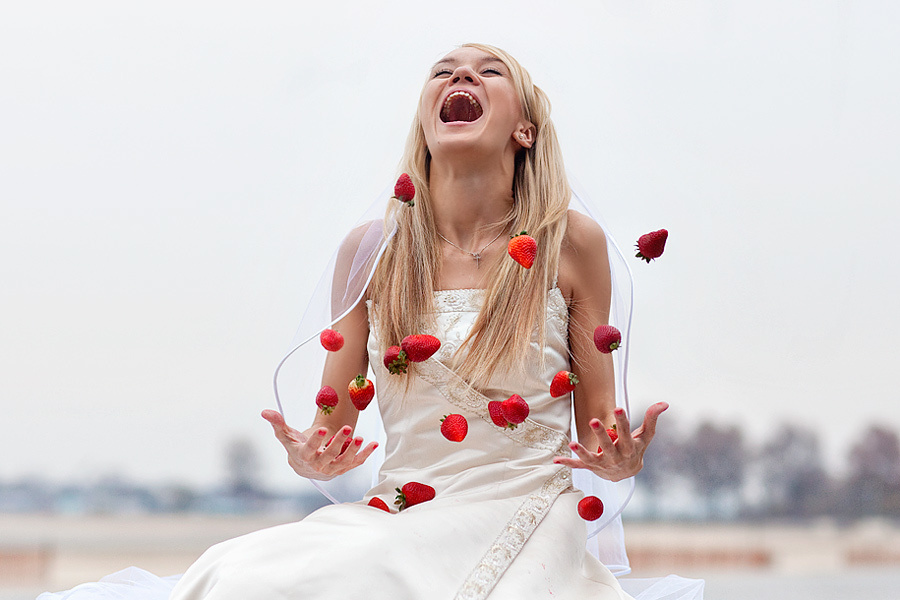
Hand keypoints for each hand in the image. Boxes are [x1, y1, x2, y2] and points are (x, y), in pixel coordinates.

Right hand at [261, 409, 378, 480]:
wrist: (306, 465)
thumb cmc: (296, 447)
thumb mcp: (286, 436)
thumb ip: (278, 424)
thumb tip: (265, 411)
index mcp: (304, 457)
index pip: (309, 450)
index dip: (316, 441)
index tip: (323, 429)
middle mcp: (318, 466)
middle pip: (329, 456)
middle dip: (338, 443)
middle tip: (347, 428)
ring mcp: (332, 469)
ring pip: (344, 462)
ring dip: (353, 451)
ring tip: (360, 438)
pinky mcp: (344, 468)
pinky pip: (356, 463)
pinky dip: (365, 454)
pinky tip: (374, 444)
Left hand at [553, 402, 667, 481]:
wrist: (628, 472)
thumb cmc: (636, 449)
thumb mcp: (645, 436)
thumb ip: (652, 418)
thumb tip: (664, 402)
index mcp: (628, 448)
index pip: (626, 433)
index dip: (622, 421)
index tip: (618, 408)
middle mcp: (615, 458)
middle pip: (607, 446)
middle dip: (600, 434)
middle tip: (594, 420)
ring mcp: (602, 464)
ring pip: (591, 458)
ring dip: (581, 452)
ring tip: (573, 444)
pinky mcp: (591, 467)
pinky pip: (579, 466)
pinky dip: (568, 463)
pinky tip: (557, 459)